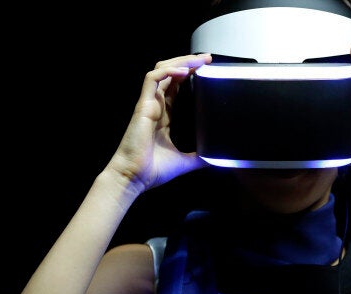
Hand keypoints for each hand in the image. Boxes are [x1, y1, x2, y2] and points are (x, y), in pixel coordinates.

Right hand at [105, 54, 211, 193]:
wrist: (134, 178)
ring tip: (199, 60)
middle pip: (170, 74)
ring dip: (180, 62)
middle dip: (188, 62)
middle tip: (207, 59)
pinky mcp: (143, 106)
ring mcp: (148, 104)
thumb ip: (200, 157)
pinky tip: (184, 71)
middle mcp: (156, 106)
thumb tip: (216, 159)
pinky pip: (152, 79)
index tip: (207, 70)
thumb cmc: (153, 170)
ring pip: (161, 71)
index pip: (176, 87)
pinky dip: (168, 71)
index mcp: (165, 116)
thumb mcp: (185, 161)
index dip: (190, 75)